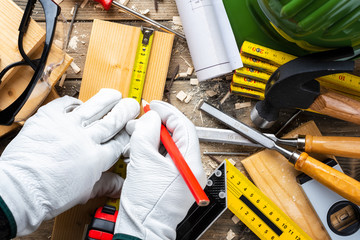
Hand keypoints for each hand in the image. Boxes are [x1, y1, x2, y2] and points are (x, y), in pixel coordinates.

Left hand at [0, 89, 138, 235]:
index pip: (120, 140)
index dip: (129, 132)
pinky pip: (66, 103)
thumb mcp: (84, 193)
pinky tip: (80, 103)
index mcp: (96, 158)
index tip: (133, 127)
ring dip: (107, 99)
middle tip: (132, 104)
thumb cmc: (49, 194)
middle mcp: (85, 139)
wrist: (21, 190)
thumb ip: (105, 184)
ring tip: (115, 94)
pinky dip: (75, 101)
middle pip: (112, 120)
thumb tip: (120, 185)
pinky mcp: (49, 118)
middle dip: (125, 110)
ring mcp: (67, 126)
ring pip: (94, 107)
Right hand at [114, 100, 205, 239]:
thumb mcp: (143, 160)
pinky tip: (140, 147)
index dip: (167, 113)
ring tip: (137, 134)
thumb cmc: (146, 205)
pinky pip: (165, 158)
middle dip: (158, 125)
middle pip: (178, 136)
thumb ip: (146, 133)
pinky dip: (153, 150)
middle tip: (141, 119)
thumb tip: (151, 117)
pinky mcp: (174, 180)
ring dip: (153, 137)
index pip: (184, 127)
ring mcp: (184, 175)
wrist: (142, 230)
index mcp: (191, 163)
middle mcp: (192, 169)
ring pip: (170, 146)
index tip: (153, 106)